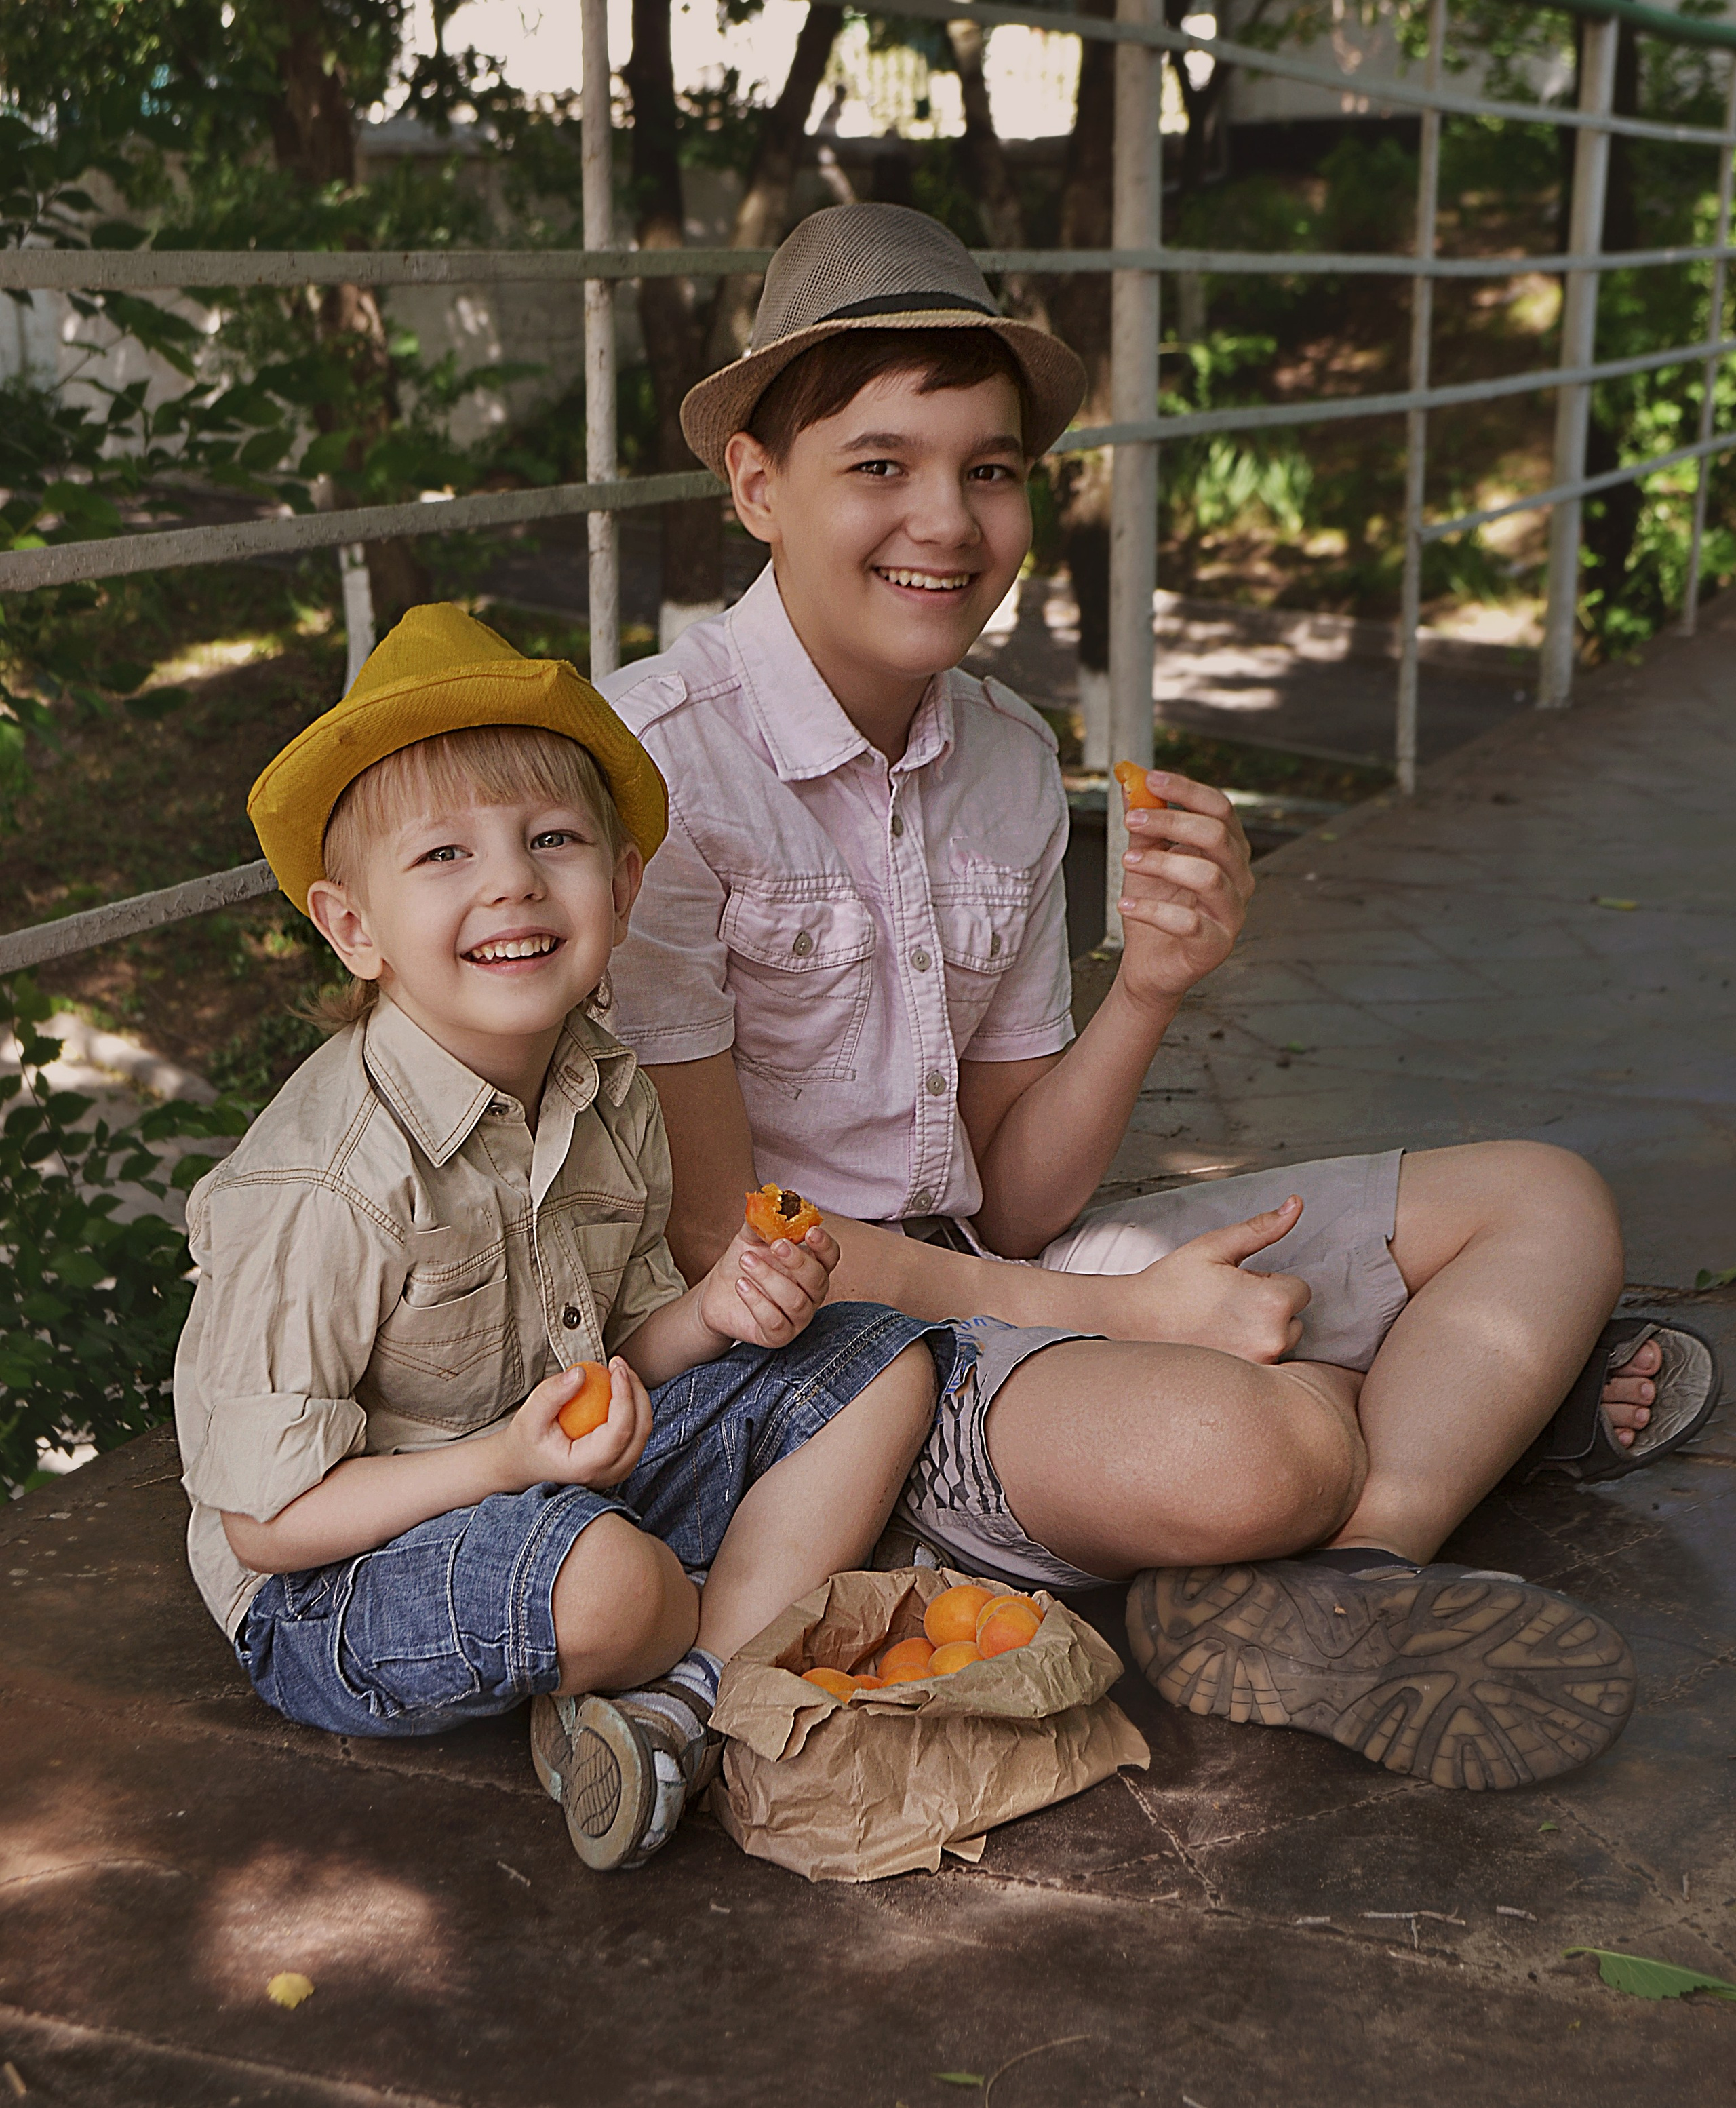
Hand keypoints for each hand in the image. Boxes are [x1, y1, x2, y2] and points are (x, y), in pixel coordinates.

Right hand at [500, 1356, 652, 1488]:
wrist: (524, 1465)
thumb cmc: (526, 1441)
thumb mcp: (529, 1416)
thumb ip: (553, 1393)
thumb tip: (582, 1372)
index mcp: (587, 1467)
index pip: (620, 1430)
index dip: (625, 1395)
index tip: (616, 1367)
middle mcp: (608, 1474)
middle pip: (640, 1429)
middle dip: (636, 1390)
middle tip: (619, 1364)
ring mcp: (618, 1472)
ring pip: (643, 1430)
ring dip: (637, 1397)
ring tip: (618, 1371)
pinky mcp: (621, 1462)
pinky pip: (636, 1431)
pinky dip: (632, 1407)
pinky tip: (618, 1386)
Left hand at [698, 1220, 839, 1348]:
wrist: (717, 1293)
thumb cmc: (744, 1262)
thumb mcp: (750, 1237)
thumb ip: (761, 1220)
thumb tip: (767, 1201)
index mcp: (811, 1265)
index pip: (830, 1256)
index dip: (824, 1245)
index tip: (810, 1232)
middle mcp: (811, 1293)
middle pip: (817, 1279)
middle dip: (797, 1260)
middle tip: (775, 1245)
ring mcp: (797, 1317)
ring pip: (796, 1301)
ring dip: (770, 1278)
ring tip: (745, 1261)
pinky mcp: (778, 1336)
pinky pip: (775, 1323)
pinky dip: (758, 1302)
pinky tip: (741, 1285)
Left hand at [1115, 770, 1255, 1010]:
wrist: (1148, 962)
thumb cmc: (1155, 904)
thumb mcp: (1145, 858)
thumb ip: (1144, 824)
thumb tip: (1129, 783)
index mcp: (1229, 850)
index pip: (1221, 808)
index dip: (1186, 790)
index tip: (1149, 779)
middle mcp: (1239, 878)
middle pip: (1216, 836)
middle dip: (1170, 822)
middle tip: (1130, 820)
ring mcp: (1232, 913)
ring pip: (1206, 876)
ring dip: (1160, 863)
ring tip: (1126, 861)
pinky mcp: (1216, 945)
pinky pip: (1188, 922)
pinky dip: (1152, 910)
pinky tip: (1125, 903)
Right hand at [1115, 1196, 1310, 1362]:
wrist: (1132, 1321)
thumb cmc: (1173, 1283)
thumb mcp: (1217, 1247)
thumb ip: (1262, 1228)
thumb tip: (1297, 1203)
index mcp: (1272, 1303)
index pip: (1300, 1289)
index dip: (1267, 1283)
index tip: (1236, 1285)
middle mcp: (1272, 1339)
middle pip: (1294, 1319)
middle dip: (1269, 1309)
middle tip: (1226, 1304)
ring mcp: (1259, 1366)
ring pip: (1280, 1342)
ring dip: (1261, 1332)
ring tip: (1221, 1325)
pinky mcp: (1244, 1382)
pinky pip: (1265, 1363)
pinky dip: (1250, 1354)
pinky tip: (1220, 1344)